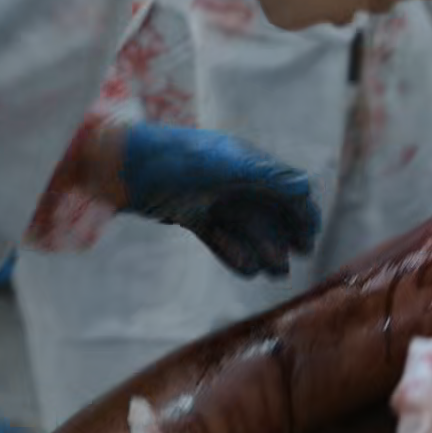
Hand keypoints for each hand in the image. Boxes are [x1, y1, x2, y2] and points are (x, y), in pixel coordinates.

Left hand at [119, 124, 320, 277]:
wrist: (122, 166)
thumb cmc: (176, 159)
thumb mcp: (226, 165)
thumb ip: (268, 176)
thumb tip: (307, 189)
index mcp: (247, 162)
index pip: (286, 188)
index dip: (302, 214)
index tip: (309, 241)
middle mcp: (233, 179)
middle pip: (268, 212)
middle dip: (282, 238)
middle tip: (289, 266)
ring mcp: (211, 197)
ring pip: (245, 227)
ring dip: (261, 250)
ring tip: (273, 273)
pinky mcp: (190, 214)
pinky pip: (219, 236)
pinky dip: (233, 252)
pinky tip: (246, 269)